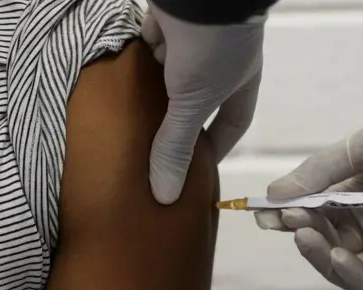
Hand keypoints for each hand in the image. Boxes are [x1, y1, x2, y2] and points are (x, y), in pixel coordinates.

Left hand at [142, 1, 264, 203]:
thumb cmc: (211, 48)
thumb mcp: (193, 102)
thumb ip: (176, 145)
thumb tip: (165, 196)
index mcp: (239, 82)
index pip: (232, 122)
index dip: (217, 146)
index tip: (197, 169)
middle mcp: (220, 62)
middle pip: (199, 100)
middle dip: (179, 122)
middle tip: (157, 148)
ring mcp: (195, 39)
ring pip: (172, 73)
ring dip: (156, 91)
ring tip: (133, 120)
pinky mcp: (169, 20)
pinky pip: (152, 45)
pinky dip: (141, 59)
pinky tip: (123, 77)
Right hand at [254, 71, 362, 289]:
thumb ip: (322, 171)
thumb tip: (275, 195)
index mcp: (360, 196)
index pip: (317, 216)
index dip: (292, 215)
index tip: (267, 210)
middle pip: (329, 244)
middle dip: (306, 233)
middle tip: (290, 218)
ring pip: (350, 268)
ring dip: (323, 257)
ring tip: (305, 234)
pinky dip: (355, 275)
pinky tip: (336, 255)